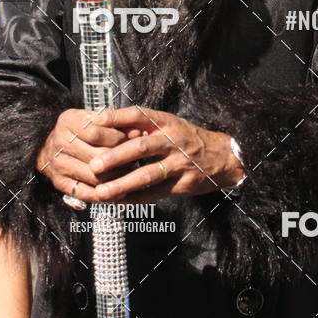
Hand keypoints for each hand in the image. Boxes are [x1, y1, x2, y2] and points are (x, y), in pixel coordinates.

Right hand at [35, 108, 140, 201]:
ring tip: (131, 175)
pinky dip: (104, 195)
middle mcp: (60, 142)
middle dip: (120, 159)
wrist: (51, 146)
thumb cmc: (82, 129)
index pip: (96, 132)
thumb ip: (115, 122)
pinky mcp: (60, 182)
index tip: (135, 139)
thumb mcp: (94, 118)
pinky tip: (119, 192)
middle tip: (136, 160)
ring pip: (94, 176)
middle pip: (97, 156)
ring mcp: (58, 164)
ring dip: (116, 178)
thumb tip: (139, 132)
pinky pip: (85, 193)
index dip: (118, 137)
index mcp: (69, 121)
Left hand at [88, 106, 244, 203]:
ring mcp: (179, 163)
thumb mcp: (170, 125)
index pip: (139, 114)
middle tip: (93, 166)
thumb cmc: (188, 139)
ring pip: (148, 174)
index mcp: (167, 122)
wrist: (223, 157)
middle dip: (116, 157)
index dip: (117, 117)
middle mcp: (173, 140)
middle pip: (142, 147)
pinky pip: (156, 193)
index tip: (95, 121)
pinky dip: (135, 199)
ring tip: (102, 193)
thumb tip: (108, 125)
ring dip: (122, 184)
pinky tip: (118, 203)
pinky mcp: (183, 184)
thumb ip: (144, 126)